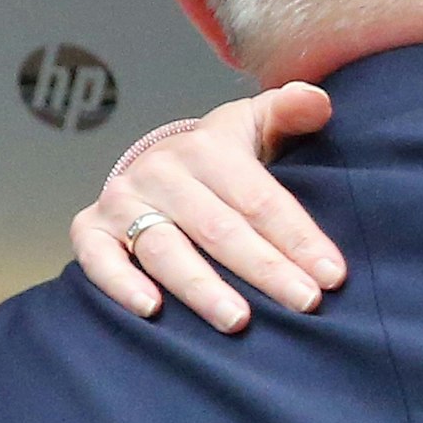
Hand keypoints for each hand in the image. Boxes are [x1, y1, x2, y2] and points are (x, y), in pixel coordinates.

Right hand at [69, 82, 341, 331]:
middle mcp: (162, 172)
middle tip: (305, 302)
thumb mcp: (258, 123)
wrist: (159, 165)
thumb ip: (291, 111)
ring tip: (238, 320)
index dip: (299, 237)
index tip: (333, 275)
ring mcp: (123, 201)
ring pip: (165, 249)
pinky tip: (151, 311)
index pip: (261, 199)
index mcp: (209, 147)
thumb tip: (318, 102)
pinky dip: (121, 284)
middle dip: (266, 269)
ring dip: (202, 287)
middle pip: (220, 229)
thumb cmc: (224, 155)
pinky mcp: (90, 229)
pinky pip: (99, 259)